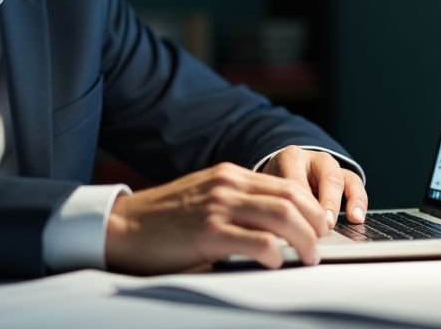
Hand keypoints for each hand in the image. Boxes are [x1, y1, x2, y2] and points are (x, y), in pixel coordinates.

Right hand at [104, 162, 327, 272]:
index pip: (287, 185)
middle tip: (318, 247)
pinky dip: (275, 254)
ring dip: (304, 241)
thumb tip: (275, 228)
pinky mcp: (208, 232)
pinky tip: (275, 264)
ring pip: (283, 216)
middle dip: (315, 225)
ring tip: (307, 258)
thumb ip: (235, 204)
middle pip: (292, 198)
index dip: (311, 209)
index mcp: (229, 175)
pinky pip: (257, 241)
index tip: (319, 229)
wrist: (122, 226)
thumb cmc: (162, 220)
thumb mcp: (204, 198)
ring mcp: (218, 206)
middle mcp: (227, 185)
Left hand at [260, 146, 368, 227]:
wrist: (286, 168)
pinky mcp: (346, 176)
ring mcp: (333, 166)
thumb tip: (281, 232)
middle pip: (326, 178)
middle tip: (327, 225)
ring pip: (344, 180)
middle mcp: (315, 159)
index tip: (303, 224)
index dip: (301, 204)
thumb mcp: (270, 189)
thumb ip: (277, 203)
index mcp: (291, 159)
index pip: (297, 181)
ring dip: (350, 201)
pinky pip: (356, 186)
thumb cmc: (277, 182)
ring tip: (352, 219)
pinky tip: (358, 218)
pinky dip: (359, 201)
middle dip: (328, 203)